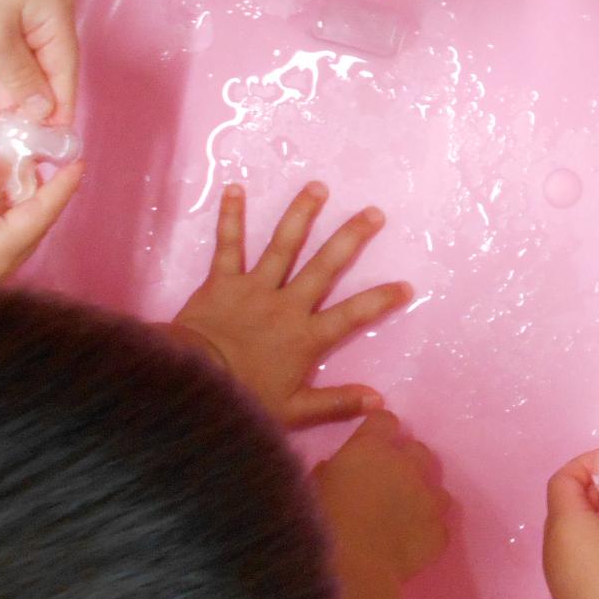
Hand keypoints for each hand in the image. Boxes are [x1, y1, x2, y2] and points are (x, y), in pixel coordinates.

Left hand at [0, 0, 78, 131]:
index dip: (59, 106)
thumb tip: (45, 110)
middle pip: (39, 72)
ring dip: (2, 103)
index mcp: (55, 14)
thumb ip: (21, 79)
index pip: (64, 69)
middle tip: (18, 147)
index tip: (55, 143)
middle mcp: (39, 18)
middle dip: (27, 109)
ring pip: (12, 70)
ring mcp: (9, 20)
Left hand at [173, 182, 409, 428]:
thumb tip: (378, 401)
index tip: (406, 286)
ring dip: (301, 214)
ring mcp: (254, 287)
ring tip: (318, 187)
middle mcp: (286, 304)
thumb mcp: (293, 411)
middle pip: (324, 266)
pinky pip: (228, 244)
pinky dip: (230, 216)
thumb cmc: (242, 398)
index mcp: (305, 336)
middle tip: (373, 213)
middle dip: (351, 238)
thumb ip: (336, 403)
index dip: (380, 300)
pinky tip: (234, 188)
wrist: (192, 381)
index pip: (352, 316)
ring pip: (283, 245)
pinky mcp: (222, 280)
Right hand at [313, 409, 451, 582]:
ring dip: (422, 497)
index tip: (372, 447)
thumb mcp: (311, 489)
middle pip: (417, 451)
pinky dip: (428, 532)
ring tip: (404, 517)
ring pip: (436, 487)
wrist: (347, 571)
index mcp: (371, 448)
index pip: (385, 421)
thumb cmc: (318, 526)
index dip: (379, 433)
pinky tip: (411, 545)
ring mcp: (428, 497)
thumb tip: (333, 469)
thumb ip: (330, 471)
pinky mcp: (438, 531)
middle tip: (388, 485)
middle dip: (406, 464)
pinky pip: (439, 526)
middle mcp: (406, 465)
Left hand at [543, 451, 598, 598]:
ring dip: (598, 517)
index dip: (589, 462)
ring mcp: (558, 580)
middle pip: (566, 505)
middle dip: (596, 488)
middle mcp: (551, 551)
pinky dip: (597, 543)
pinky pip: (578, 558)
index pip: (563, 479)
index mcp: (561, 526)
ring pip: (572, 534)